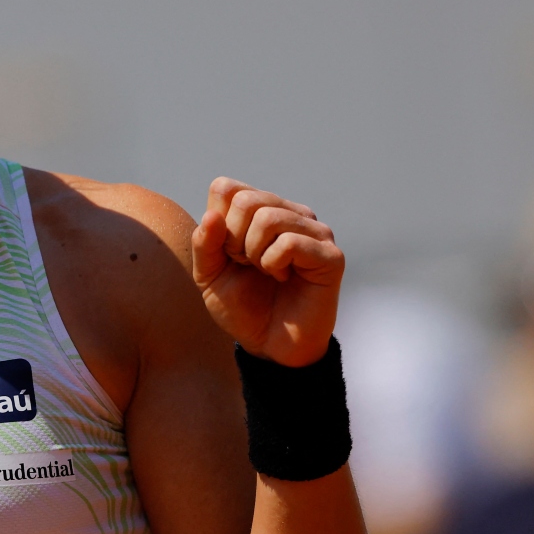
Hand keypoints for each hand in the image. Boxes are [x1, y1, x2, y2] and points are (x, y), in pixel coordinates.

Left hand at [191, 177, 342, 366]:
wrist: (270, 345)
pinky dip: (274, 264)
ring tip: (265, 271)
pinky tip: (284, 278)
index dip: (217, 223)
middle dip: (234, 239)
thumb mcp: (210, 275)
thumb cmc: (243, 307)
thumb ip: (204, 244)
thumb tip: (211, 215)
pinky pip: (289, 242)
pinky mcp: (330, 255)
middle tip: (245, 264)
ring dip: (254, 253)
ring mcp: (314, 231)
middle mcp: (290, 213)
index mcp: (261, 210)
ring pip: (268, 217)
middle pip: (246, 200)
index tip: (228, 253)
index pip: (227, 188)